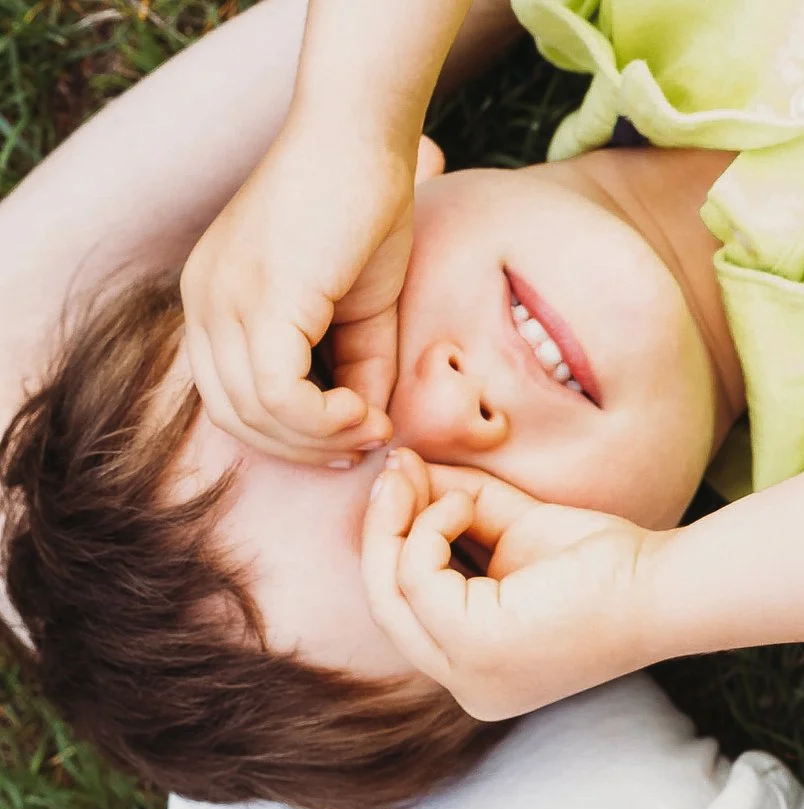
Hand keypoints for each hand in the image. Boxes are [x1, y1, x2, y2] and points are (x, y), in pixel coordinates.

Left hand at [181, 132, 444, 465]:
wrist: (361, 137)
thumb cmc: (366, 208)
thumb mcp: (363, 309)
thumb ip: (359, 369)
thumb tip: (370, 428)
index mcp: (214, 302)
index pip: (230, 399)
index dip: (290, 436)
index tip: (352, 436)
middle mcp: (203, 304)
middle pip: (234, 418)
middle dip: (305, 448)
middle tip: (366, 442)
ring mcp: (222, 302)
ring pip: (255, 414)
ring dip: (322, 438)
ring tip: (374, 424)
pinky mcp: (259, 301)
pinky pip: (278, 394)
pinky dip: (325, 418)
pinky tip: (365, 411)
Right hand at [362, 450, 669, 719]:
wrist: (662, 584)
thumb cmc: (607, 563)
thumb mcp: (515, 531)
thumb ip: (459, 509)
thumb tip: (401, 468)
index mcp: (481, 672)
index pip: (411, 611)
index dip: (395, 543)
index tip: (401, 477)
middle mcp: (470, 688)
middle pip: (387, 606)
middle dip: (381, 531)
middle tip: (391, 468)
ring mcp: (470, 677)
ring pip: (390, 593)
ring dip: (398, 523)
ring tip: (418, 474)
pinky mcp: (475, 648)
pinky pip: (416, 578)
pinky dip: (430, 529)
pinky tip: (463, 505)